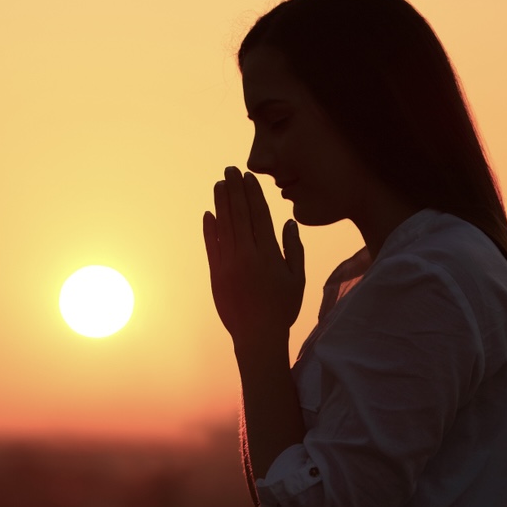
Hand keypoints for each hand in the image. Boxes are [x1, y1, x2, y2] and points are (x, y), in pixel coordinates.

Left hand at [203, 167, 305, 353]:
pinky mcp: (216, 275)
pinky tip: (209, 213)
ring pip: (224, 226)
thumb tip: (289, 222)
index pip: (259, 216)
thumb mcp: (297, 279)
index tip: (248, 177)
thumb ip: (293, 249)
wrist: (257, 336)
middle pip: (239, 215)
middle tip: (230, 170)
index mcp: (269, 255)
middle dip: (235, 190)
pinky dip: (210, 229)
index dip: (253, 194)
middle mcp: (247, 255)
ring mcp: (229, 264)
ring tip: (219, 184)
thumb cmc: (282, 308)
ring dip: (221, 203)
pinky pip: (212, 246)